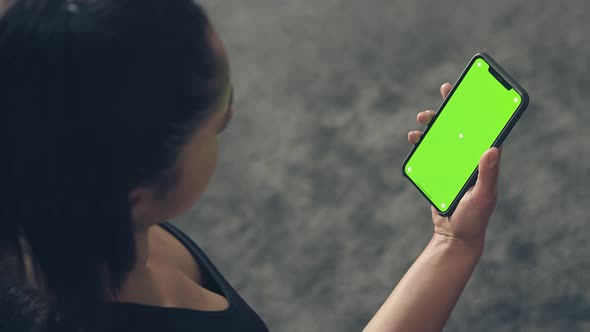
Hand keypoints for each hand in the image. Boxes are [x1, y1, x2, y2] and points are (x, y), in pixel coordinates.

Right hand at [407, 83, 501, 248]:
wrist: (453, 237)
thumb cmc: (475, 218)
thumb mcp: (483, 196)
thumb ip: (487, 174)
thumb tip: (493, 147)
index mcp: (484, 159)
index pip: (484, 127)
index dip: (479, 106)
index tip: (473, 88)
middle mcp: (469, 156)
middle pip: (460, 125)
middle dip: (451, 107)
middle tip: (444, 92)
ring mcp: (452, 162)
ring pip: (441, 136)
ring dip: (432, 124)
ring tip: (421, 119)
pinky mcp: (436, 170)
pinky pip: (428, 151)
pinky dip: (420, 142)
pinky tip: (414, 138)